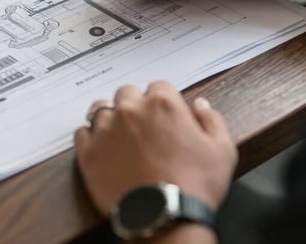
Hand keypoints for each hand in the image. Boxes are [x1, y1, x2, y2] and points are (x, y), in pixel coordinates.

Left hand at [74, 82, 236, 216]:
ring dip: (111, 119)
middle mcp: (130, 110)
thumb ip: (212, 120)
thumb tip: (200, 105)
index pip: (159, 86)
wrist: (164, 218)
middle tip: (143, 128)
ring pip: (102, 110)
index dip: (164, 101)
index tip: (166, 117)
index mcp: (163, 104)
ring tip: (122, 140)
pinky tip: (104, 150)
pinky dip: (91, 138)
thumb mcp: (222, 151)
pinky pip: (82, 133)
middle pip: (127, 93)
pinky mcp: (88, 151)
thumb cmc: (195, 186)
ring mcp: (105, 129)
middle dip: (136, 105)